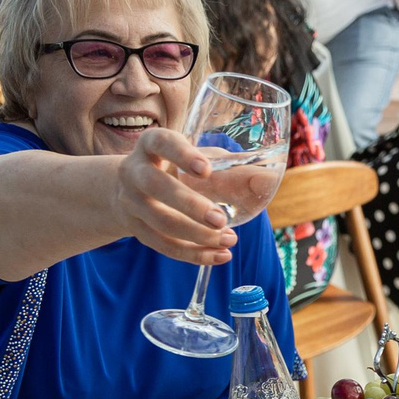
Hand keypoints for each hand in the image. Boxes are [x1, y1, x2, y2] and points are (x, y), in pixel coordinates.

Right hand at [113, 124, 238, 264]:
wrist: (130, 190)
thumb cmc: (178, 169)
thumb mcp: (200, 160)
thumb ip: (234, 169)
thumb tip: (269, 179)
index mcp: (152, 144)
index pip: (161, 142)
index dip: (181, 155)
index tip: (206, 170)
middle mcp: (135, 170)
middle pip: (155, 185)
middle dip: (189, 204)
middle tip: (221, 218)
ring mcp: (130, 201)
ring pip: (160, 221)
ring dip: (197, 234)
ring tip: (229, 238)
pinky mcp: (135, 228)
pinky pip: (162, 244)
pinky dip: (192, 254)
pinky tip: (219, 256)